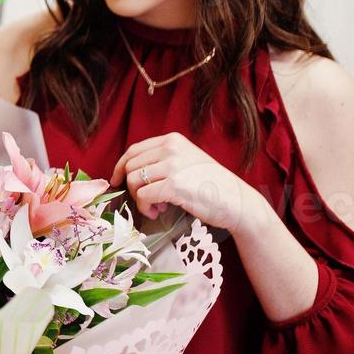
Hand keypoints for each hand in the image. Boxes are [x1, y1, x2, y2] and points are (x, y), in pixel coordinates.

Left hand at [109, 132, 271, 234]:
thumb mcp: (187, 161)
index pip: (134, 150)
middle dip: (132, 187)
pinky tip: (158, 212)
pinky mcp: (174, 185)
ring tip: (156, 208)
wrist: (237, 201)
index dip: (120, 167)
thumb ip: (162, 160)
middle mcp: (171, 148)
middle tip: (147, 201)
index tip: (116, 180)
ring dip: (139, 199)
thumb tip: (129, 173)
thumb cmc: (212, 185)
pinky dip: (145, 208)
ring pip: (134, 181)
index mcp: (173, 140)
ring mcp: (172, 166)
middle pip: (130, 166)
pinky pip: (143, 197)